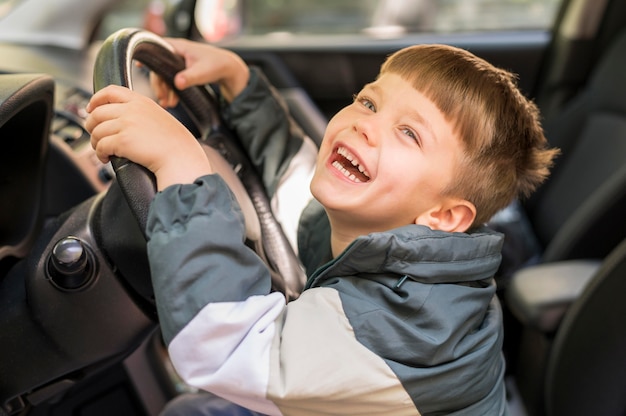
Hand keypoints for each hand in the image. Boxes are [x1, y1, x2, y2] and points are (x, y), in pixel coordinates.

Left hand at [85, 85, 212, 189]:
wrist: (181, 157)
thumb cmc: (174, 143)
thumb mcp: (158, 117)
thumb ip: (140, 113)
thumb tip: (118, 119)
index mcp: (141, 102)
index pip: (110, 91)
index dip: (96, 100)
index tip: (90, 109)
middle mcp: (132, 110)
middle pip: (97, 113)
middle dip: (91, 126)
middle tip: (96, 136)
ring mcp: (126, 124)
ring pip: (96, 131)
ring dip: (96, 143)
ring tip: (103, 151)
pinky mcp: (123, 141)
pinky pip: (101, 146)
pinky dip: (100, 154)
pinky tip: (107, 158)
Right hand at [151, 38, 249, 107]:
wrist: (228, 69)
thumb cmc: (217, 65)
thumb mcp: (203, 72)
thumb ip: (190, 77)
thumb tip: (177, 83)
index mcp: (178, 47)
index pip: (156, 48)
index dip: (146, 57)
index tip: (138, 65)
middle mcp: (175, 53)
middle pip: (158, 67)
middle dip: (159, 85)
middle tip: (163, 99)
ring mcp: (177, 62)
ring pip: (164, 76)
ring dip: (165, 90)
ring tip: (168, 104)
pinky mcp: (181, 71)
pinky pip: (171, 80)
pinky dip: (171, 91)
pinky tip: (172, 102)